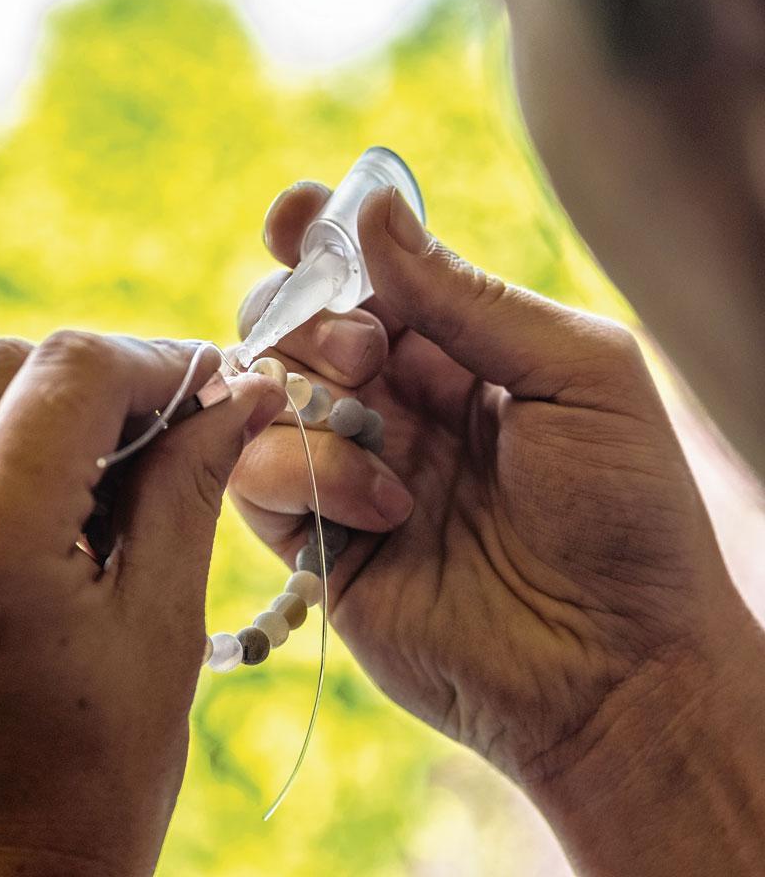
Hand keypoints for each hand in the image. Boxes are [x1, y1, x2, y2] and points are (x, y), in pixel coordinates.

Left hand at [0, 333, 284, 876]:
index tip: (210, 387)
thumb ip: (190, 489)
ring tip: (118, 481)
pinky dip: (3, 460)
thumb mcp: (160, 633)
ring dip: (49, 415)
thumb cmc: (82, 798)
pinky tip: (58, 518)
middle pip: (3, 366)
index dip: (155, 361)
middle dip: (100, 378)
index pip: (68, 372)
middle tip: (171, 425)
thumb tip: (240, 398)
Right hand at [230, 184, 764, 872]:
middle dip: (311, 320)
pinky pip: (255, 477)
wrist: (618, 671)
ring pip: (264, 394)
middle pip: (297, 325)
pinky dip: (297, 471)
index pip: (367, 276)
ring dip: (302, 395)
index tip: (292, 216)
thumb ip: (468, 296)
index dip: (321, 240)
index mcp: (458, 352)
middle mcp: (395, 404)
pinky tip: (378, 508)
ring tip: (376, 432)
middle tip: (366, 351)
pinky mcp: (320, 542)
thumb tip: (373, 210)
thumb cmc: (626, 513)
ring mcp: (352, 469)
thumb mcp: (576, 374)